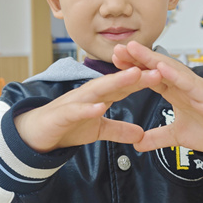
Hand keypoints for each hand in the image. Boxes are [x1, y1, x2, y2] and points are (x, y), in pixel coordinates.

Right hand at [14, 66, 161, 152]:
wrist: (35, 134)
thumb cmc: (66, 126)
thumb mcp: (98, 130)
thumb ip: (119, 130)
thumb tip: (141, 134)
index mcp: (99, 96)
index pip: (125, 86)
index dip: (145, 81)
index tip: (166, 76)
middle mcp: (89, 94)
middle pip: (116, 81)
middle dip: (136, 74)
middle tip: (157, 69)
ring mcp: (75, 102)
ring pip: (98, 89)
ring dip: (115, 82)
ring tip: (133, 76)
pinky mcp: (62, 114)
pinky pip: (76, 110)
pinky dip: (88, 108)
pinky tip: (100, 107)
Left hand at [113, 41, 202, 154]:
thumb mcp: (178, 136)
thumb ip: (158, 137)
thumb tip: (137, 144)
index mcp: (176, 92)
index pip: (151, 76)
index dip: (133, 68)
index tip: (114, 61)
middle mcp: (184, 85)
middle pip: (157, 67)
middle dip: (137, 57)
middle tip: (117, 49)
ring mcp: (196, 88)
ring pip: (171, 69)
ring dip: (151, 58)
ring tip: (133, 49)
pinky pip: (189, 83)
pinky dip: (174, 74)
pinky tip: (160, 66)